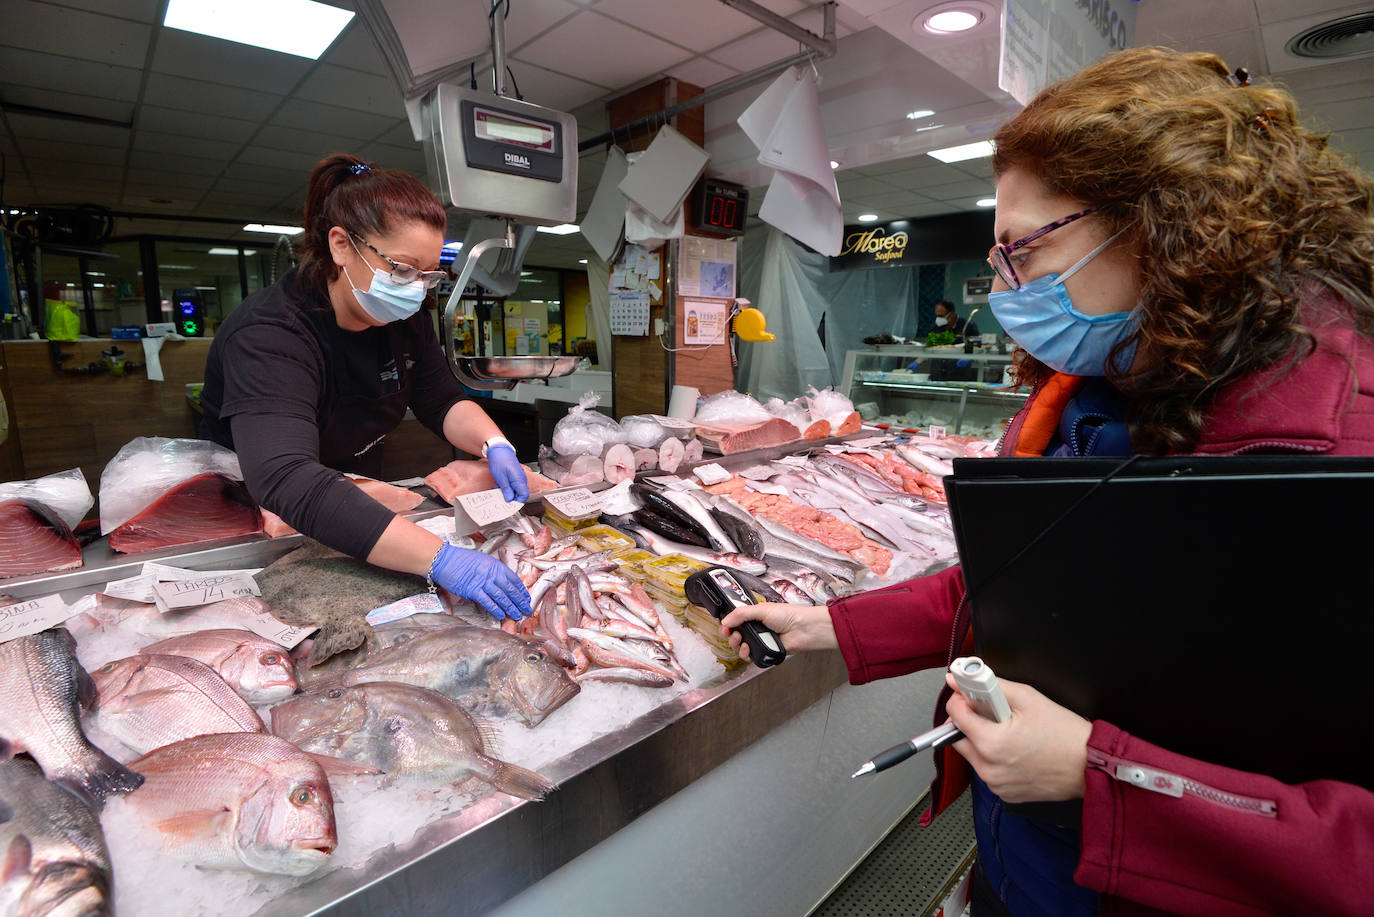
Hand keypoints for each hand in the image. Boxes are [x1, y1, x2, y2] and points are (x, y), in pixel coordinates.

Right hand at [430, 542, 530, 621]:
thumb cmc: (462, 561)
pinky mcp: (472, 590)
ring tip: (517, 616)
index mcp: (496, 565)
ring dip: (510, 608)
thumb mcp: (483, 561)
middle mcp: (492, 573)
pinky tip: (501, 616)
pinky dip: (495, 609)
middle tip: (527, 611)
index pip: (514, 579)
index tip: (526, 599)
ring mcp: (482, 582)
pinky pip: (487, 602)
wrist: (444, 560)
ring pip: (501, 597)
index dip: (521, 591)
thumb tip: (503, 584)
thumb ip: (494, 572)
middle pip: (510, 590)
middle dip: (520, 602)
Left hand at [486, 444, 528, 502]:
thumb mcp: (501, 478)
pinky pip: (513, 484)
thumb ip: (506, 490)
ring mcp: (519, 477)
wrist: (499, 449)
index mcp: (520, 480)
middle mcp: (521, 479)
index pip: (523, 496)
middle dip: (511, 497)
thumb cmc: (500, 461)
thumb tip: (509, 499)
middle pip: (520, 494)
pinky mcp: (515, 475)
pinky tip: (500, 484)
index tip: (509, 505)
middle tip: (502, 497)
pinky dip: (507, 487)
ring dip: (508, 492)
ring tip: (499, 489)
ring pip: (516, 489)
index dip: (517, 502)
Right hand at [717, 603, 836, 659]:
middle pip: (733, 634)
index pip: (734, 619)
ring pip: (739, 646)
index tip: (722, 624)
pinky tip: (748, 648)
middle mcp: (754, 628)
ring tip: (741, 640)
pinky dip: (745, 653)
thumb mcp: (761, 609)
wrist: (802, 629)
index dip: (726, 622)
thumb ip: (741, 614)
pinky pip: (749, 656)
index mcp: (753, 615)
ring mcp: (758, 640)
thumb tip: (726, 620)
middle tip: (730, 632)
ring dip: (736, 644)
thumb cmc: (788, 615)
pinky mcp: (763, 652)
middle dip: (729, 634)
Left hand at [945, 674, 1091, 802]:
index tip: (969, 694)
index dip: (961, 699)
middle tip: (992, 714)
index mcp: (991, 743)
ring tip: (1009, 733)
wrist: (1091, 765)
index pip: (954, 714)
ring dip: (982, 742)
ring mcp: (996, 784)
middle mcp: (989, 768)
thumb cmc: (1065, 734)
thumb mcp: (1028, 698)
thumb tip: (962, 679)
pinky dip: (994, 760)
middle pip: (958, 737)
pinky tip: (1016, 752)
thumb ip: (989, 686)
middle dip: (969, 722)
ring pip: (972, 756)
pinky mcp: (1005, 794)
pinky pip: (988, 771)